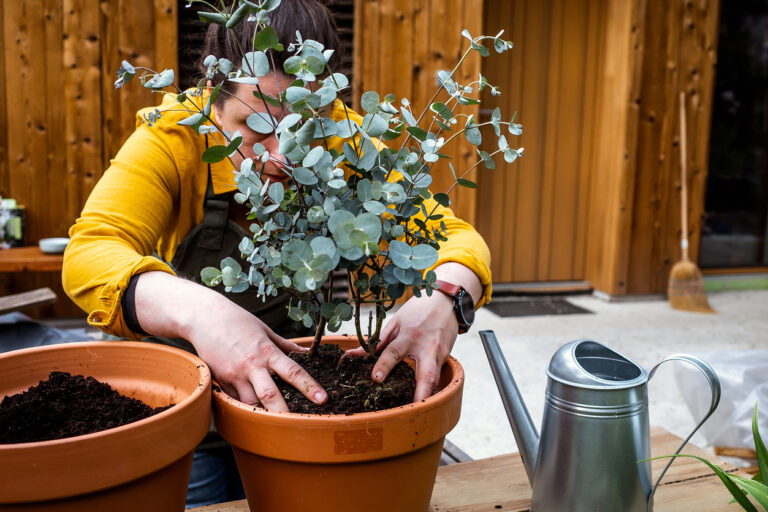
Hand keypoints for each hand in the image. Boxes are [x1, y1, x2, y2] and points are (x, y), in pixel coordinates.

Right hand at [189, 305, 327, 411]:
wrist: (204, 318)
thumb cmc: (238, 321)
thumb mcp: (265, 330)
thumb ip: (285, 345)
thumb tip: (304, 355)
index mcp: (267, 351)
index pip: (293, 372)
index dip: (310, 387)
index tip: (323, 400)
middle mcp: (251, 365)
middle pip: (270, 395)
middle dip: (284, 414)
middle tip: (298, 426)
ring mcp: (234, 375)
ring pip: (251, 403)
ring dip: (263, 413)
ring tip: (276, 421)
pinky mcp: (220, 381)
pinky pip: (235, 400)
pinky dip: (245, 406)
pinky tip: (253, 410)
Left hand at [348, 290, 458, 401]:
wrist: (447, 301)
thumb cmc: (417, 310)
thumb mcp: (396, 321)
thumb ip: (378, 340)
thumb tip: (353, 354)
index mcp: (409, 335)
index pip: (394, 352)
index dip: (384, 365)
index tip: (375, 378)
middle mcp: (426, 346)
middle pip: (426, 373)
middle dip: (421, 391)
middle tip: (414, 407)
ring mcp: (440, 354)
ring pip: (435, 378)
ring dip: (427, 395)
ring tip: (419, 411)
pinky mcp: (447, 358)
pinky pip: (438, 376)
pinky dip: (431, 388)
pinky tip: (425, 401)